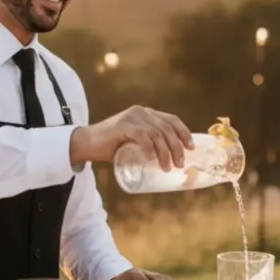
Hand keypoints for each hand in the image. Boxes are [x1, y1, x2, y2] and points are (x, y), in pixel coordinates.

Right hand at [69, 105, 192, 170]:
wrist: (87, 144)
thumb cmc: (112, 147)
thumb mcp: (135, 143)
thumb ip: (148, 145)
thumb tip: (170, 162)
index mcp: (146, 114)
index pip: (171, 119)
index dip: (184, 132)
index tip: (191, 147)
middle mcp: (141, 112)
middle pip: (166, 128)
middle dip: (177, 147)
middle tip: (179, 165)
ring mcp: (131, 117)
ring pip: (156, 133)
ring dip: (165, 152)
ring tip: (167, 167)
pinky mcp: (121, 125)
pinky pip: (141, 135)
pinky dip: (149, 147)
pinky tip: (151, 158)